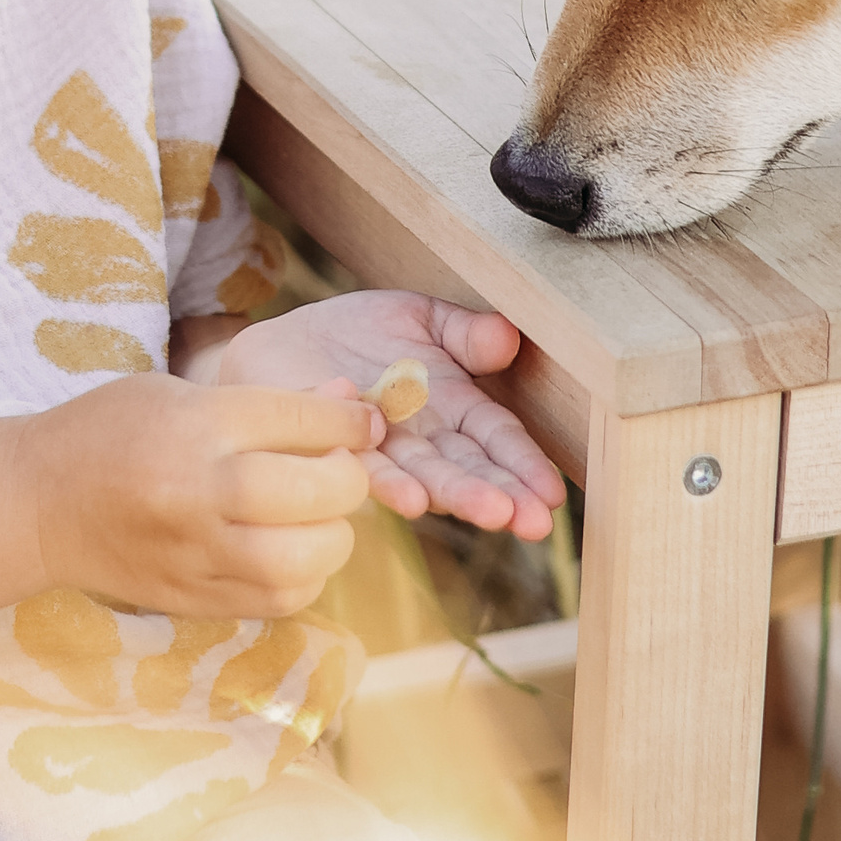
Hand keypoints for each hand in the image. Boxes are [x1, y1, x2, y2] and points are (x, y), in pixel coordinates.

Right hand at [19, 372, 373, 618]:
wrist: (36, 503)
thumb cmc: (109, 430)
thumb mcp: (180, 392)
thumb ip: (268, 404)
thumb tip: (354, 408)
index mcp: (197, 425)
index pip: (306, 422)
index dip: (352, 422)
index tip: (366, 423)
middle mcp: (199, 491)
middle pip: (319, 491)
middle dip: (349, 478)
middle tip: (338, 470)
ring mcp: (195, 554)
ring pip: (308, 559)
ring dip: (332, 536)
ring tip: (315, 517)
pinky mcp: (192, 599)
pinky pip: (278, 600)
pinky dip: (303, 577)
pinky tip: (288, 551)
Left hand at [217, 295, 564, 541]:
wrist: (288, 343)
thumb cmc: (364, 334)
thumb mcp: (423, 318)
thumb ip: (465, 333)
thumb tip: (507, 335)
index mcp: (456, 405)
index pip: (498, 439)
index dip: (525, 465)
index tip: (552, 494)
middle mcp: (426, 437)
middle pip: (471, 467)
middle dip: (503, 494)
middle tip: (532, 521)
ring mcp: (384, 447)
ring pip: (427, 475)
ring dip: (457, 495)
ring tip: (489, 514)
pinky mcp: (339, 445)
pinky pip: (366, 466)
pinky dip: (388, 483)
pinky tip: (410, 500)